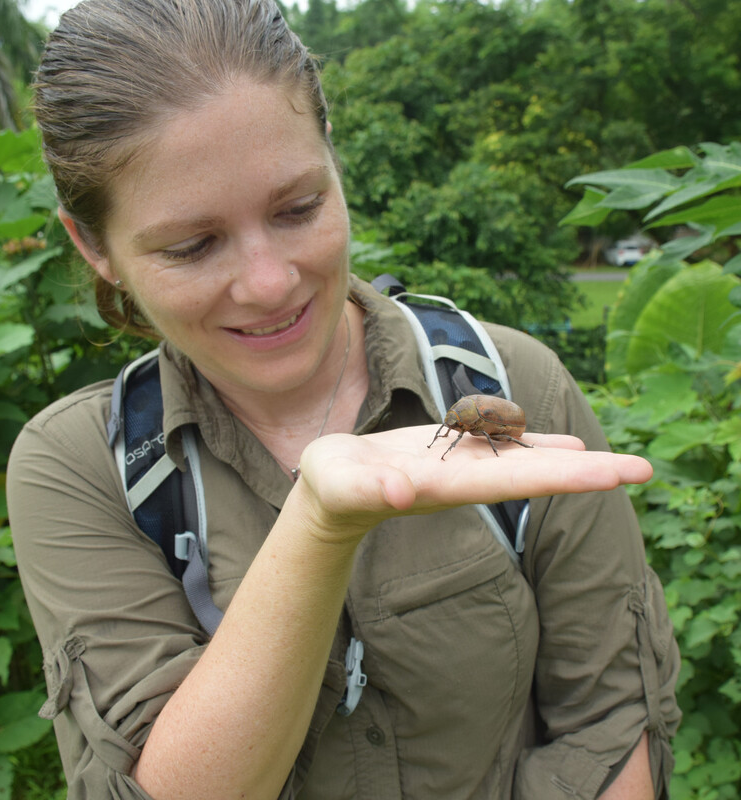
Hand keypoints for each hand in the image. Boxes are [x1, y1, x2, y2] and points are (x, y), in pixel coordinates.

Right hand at [296, 426, 651, 542]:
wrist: (332, 492)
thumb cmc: (331, 488)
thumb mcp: (341, 483)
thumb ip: (368, 488)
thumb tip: (404, 490)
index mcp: (447, 485)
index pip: (516, 481)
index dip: (565, 475)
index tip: (614, 476)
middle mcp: (465, 481)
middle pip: (533, 474)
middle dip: (587, 472)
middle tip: (645, 469)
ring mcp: (463, 469)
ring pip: (524, 461)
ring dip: (570, 459)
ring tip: (616, 462)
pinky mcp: (454, 455)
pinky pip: (503, 447)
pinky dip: (537, 443)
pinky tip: (562, 440)